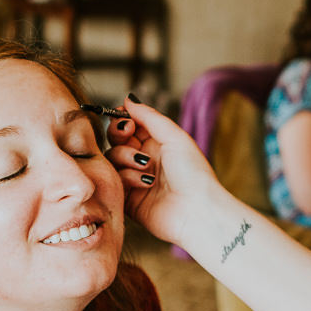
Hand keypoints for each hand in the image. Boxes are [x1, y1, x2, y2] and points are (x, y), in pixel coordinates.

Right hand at [107, 99, 230, 249]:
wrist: (197, 211)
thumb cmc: (193, 173)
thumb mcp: (175, 137)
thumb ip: (149, 117)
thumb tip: (128, 99)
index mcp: (158, 143)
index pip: (130, 125)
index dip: (123, 121)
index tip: (126, 121)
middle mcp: (145, 159)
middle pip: (116, 140)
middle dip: (119, 136)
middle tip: (129, 137)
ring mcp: (135, 178)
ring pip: (113, 159)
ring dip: (126, 158)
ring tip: (146, 167)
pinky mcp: (128, 198)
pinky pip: (115, 181)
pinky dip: (127, 178)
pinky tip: (145, 183)